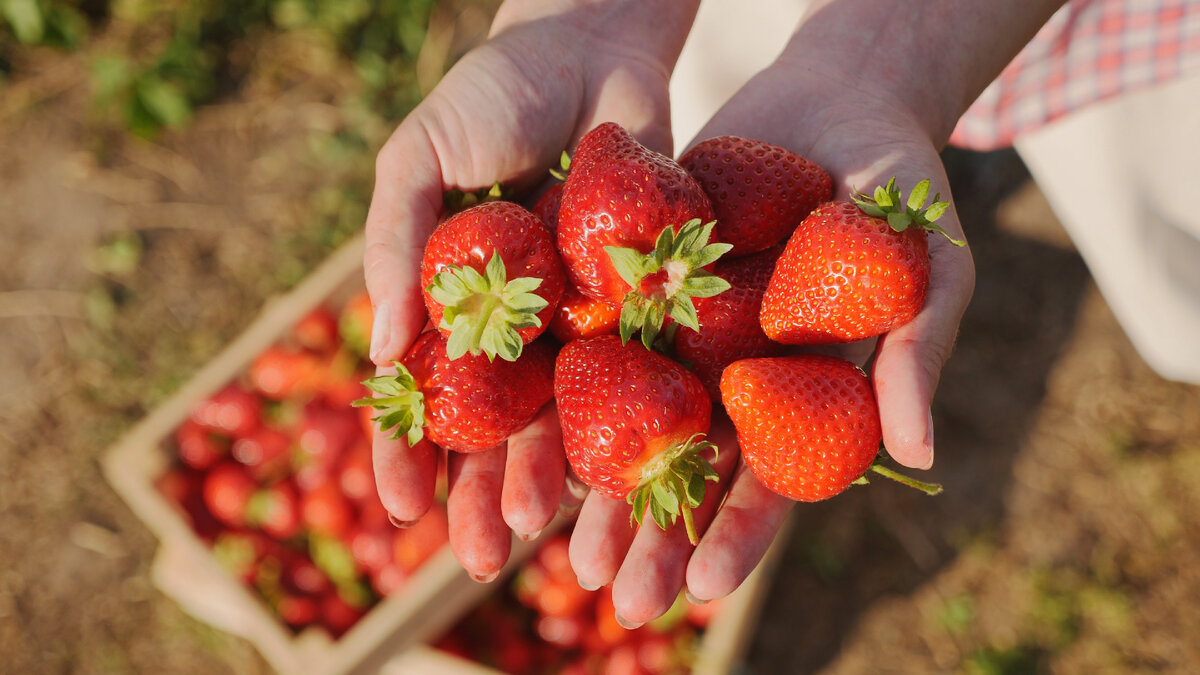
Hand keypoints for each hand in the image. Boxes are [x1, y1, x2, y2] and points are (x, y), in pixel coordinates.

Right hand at [363, 0, 697, 580]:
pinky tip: (619, 474)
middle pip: (494, 425)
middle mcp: (514, 320)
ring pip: (563, 415)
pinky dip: (625, 423)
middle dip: (482, 491)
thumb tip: (386, 350)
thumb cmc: (491, 92)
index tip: (399, 509)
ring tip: (543, 530)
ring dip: (551, 475)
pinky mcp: (643, 299)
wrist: (593, 41)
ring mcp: (577, 316)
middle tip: (481, 556)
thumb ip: (393, 244)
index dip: (406, 452)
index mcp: (450, 297)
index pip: (422, 392)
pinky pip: (632, 370)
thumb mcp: (419, 157)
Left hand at [568, 54, 976, 624]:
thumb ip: (916, 352)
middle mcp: (740, 378)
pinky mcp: (642, 286)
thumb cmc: (902, 187)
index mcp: (807, 396)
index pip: (776, 483)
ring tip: (547, 540)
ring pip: (632, 422)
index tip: (703, 588)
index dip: (741, 535)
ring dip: (594, 484)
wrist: (837, 95)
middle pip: (692, 471)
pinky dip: (562, 389)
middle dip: (653, 535)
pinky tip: (521, 436)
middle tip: (614, 595)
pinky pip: (598, 340)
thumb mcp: (930, 265)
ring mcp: (688, 335)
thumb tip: (917, 453)